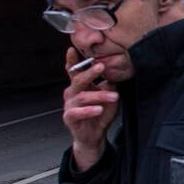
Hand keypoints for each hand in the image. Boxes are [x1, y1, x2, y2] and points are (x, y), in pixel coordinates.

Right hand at [63, 46, 119, 169]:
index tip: (72, 48)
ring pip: (82, 97)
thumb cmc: (100, 113)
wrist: (94, 134)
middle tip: (101, 66)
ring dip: (99, 95)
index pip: (74, 71)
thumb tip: (114, 74)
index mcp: (79, 86)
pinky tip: (98, 109)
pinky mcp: (69, 118)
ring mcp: (69, 105)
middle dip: (90, 72)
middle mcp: (72, 93)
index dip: (72, 60)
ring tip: (114, 97)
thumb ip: (109, 85)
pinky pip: (77, 112)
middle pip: (78, 80)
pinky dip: (88, 110)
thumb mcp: (108, 96)